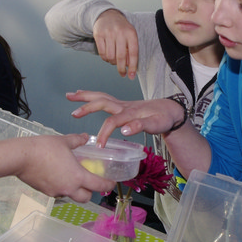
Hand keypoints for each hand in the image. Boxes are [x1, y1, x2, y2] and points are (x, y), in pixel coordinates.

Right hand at [14, 133, 114, 202]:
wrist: (21, 157)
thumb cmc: (43, 148)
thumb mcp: (64, 141)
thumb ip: (78, 140)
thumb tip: (85, 137)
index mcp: (77, 176)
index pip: (99, 186)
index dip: (108, 185)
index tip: (111, 182)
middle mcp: (69, 188)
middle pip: (85, 198)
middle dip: (90, 192)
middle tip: (90, 182)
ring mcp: (56, 192)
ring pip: (71, 196)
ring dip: (74, 190)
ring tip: (71, 176)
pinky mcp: (45, 192)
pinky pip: (58, 193)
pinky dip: (61, 187)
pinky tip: (56, 176)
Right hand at [66, 90, 184, 144]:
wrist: (170, 109)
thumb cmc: (163, 118)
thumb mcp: (156, 125)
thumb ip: (140, 126)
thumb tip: (124, 131)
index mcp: (130, 112)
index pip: (113, 122)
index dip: (104, 133)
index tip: (99, 146)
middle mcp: (124, 106)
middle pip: (102, 102)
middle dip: (87, 107)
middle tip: (73, 113)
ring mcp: (122, 104)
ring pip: (101, 97)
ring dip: (85, 96)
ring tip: (70, 95)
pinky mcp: (122, 104)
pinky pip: (103, 98)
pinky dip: (92, 96)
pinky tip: (85, 97)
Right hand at [93, 9, 138, 78]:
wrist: (108, 15)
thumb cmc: (122, 29)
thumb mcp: (130, 36)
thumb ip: (131, 50)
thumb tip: (129, 66)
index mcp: (131, 33)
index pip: (133, 53)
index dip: (132, 67)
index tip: (131, 76)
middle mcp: (120, 33)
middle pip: (121, 57)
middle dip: (121, 69)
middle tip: (122, 74)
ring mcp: (108, 33)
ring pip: (110, 57)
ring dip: (112, 62)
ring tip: (114, 59)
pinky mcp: (99, 35)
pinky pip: (102, 53)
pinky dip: (105, 58)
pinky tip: (108, 56)